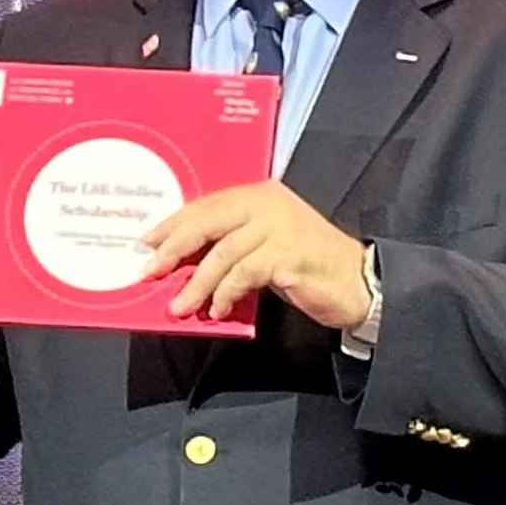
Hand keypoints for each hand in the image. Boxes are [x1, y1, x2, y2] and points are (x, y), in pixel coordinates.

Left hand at [146, 180, 372, 329]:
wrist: (358, 282)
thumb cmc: (308, 266)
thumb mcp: (266, 245)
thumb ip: (232, 244)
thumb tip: (186, 263)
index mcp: (259, 195)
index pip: (207, 205)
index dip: (174, 223)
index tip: (147, 243)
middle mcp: (267, 204)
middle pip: (207, 221)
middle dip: (173, 248)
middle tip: (150, 271)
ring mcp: (279, 228)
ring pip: (222, 253)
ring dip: (196, 283)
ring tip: (180, 306)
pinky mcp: (288, 255)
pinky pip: (243, 274)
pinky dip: (225, 293)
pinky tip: (218, 309)